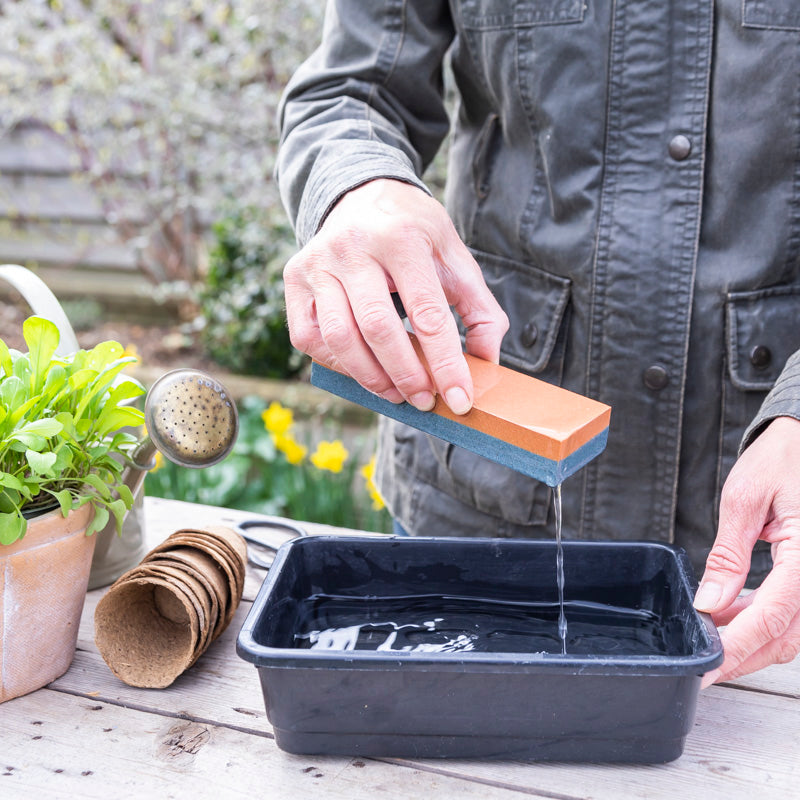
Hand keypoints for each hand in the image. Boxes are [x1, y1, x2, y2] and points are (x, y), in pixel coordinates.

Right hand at [283, 178, 508, 413]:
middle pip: (377, 328)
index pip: (427, 313)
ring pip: (338, 337)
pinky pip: (309, 337)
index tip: (460, 399)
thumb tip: (486, 365)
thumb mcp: (455, 259)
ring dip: (371, 377)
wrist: (363, 195)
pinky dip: (337, 363)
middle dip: (406, 375)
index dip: (446, 364)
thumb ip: (479, 310)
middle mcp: (353, 246)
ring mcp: (317, 263)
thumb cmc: (414, 234)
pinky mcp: (294, 279)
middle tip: (425, 401)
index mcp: (402, 236)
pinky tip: (362, 369)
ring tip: (397, 394)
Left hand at [694, 416, 799, 685]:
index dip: (737, 647)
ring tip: (712, 634)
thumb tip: (710, 603)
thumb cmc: (784, 459)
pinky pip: (797, 615)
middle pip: (786, 636)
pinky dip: (766, 624)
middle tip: (703, 660)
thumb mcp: (745, 500)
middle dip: (742, 654)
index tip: (707, 667)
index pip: (773, 615)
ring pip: (794, 633)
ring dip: (754, 642)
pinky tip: (735, 616)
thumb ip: (729, 556)